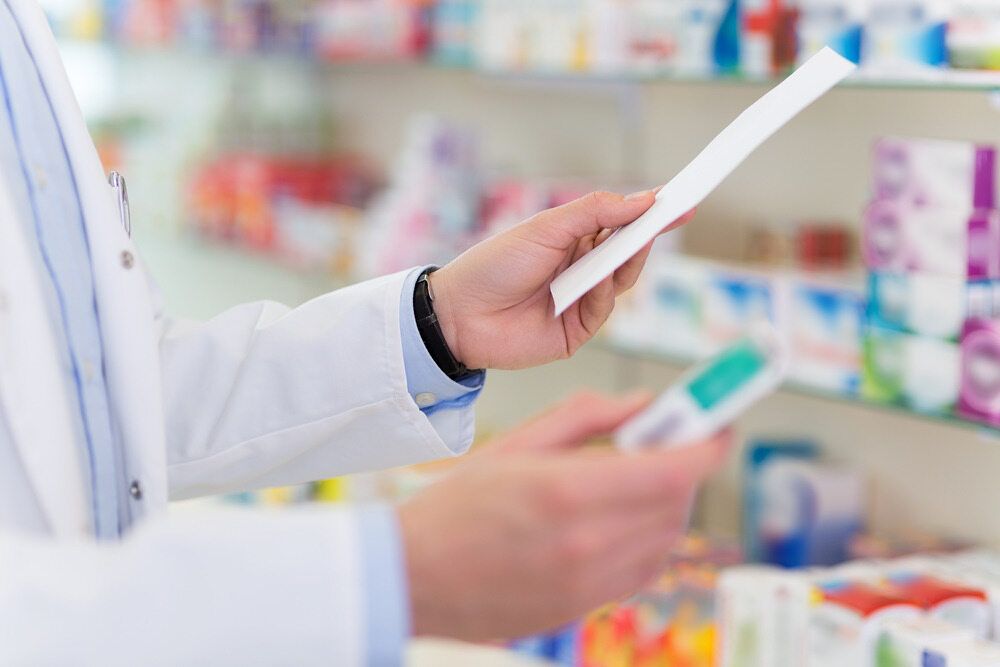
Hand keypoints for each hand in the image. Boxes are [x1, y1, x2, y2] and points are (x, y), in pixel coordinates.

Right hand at [398, 391, 730, 641]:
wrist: (413, 574)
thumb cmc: (457, 504)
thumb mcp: (519, 442)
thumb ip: (589, 416)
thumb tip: (646, 403)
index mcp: (568, 491)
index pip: (673, 469)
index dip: (708, 444)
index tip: (718, 424)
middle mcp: (587, 543)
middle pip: (677, 502)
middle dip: (686, 466)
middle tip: (673, 442)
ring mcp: (587, 583)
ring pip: (666, 538)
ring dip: (669, 502)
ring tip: (638, 477)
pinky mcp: (582, 608)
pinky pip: (643, 569)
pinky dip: (649, 538)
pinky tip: (621, 518)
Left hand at [429, 191, 695, 369]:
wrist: (460, 314)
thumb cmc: (495, 264)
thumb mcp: (547, 227)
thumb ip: (596, 212)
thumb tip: (643, 199)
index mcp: (572, 240)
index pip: (620, 224)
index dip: (649, 213)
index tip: (680, 200)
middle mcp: (580, 270)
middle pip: (628, 252)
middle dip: (648, 235)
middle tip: (672, 216)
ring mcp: (580, 302)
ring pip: (621, 281)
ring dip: (624, 263)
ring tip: (628, 245)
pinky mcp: (576, 332)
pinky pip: (603, 310)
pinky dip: (602, 294)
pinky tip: (592, 284)